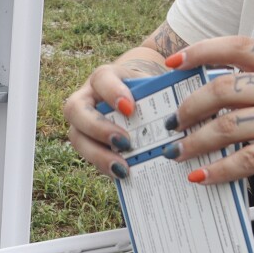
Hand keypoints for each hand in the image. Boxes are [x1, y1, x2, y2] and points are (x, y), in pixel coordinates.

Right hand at [62, 53, 167, 179]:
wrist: (135, 99)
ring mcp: (81, 122)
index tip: (129, 108)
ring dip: (98, 154)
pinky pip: (88, 157)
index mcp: (104, 77)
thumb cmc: (145, 91)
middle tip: (125, 142)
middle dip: (99, 128)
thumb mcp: (151, 86)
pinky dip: (104, 166)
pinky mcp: (86, 143)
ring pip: (77, 137)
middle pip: (75, 109)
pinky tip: (123, 174)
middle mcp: (86, 98)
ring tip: (122, 168)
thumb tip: (178, 115)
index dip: (112, 93)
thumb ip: (160, 95)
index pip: (101, 79)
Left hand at [163, 36, 253, 188]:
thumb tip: (223, 101)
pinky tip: (204, 177)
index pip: (238, 46)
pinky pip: (248, 159)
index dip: (201, 50)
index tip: (173, 63)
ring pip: (228, 125)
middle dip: (188, 106)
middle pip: (222, 88)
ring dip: (196, 141)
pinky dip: (220, 169)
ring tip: (178, 153)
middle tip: (172, 122)